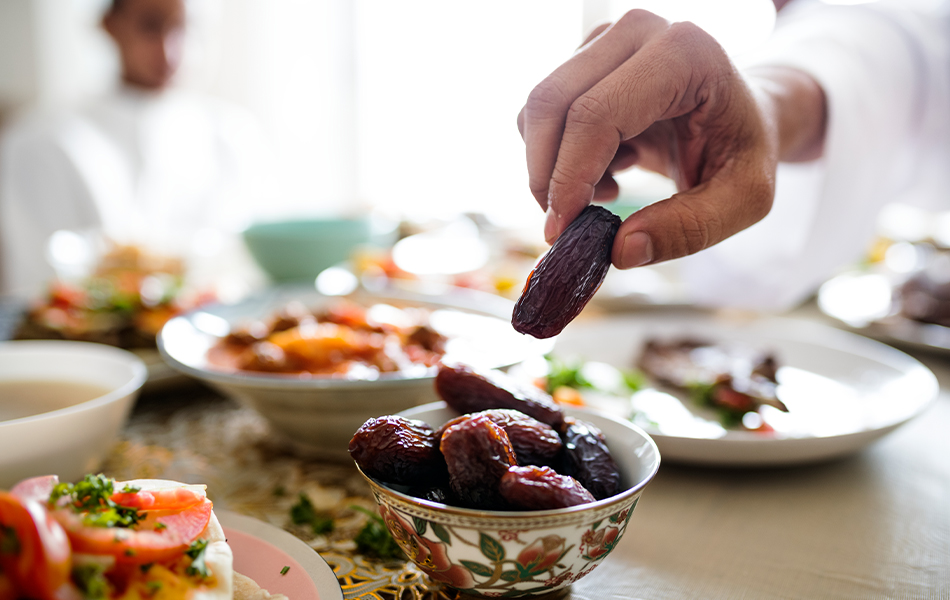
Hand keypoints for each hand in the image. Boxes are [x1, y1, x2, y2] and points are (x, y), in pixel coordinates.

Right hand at [518, 10, 822, 267]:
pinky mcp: (584, 55)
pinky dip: (558, 155)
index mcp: (685, 53)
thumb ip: (689, 228)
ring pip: (538, 109)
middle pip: (552, 104)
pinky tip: (606, 168)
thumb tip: (620, 251)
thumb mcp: (744, 200)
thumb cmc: (744, 151)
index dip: (570, 177)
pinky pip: (542, 113)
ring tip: (608, 190)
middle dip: (546, 176)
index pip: (597, 114)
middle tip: (566, 226)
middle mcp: (639, 30)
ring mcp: (607, 37)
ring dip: (553, 167)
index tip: (561, 231)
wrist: (741, 116)